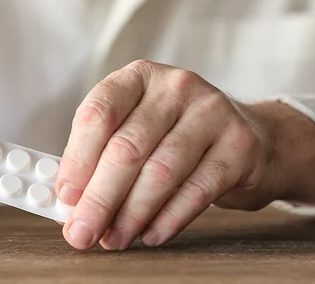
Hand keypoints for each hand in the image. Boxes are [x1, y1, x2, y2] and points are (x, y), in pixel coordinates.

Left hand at [56, 60, 289, 249]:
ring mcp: (212, 112)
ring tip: (114, 239)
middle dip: (99, 198)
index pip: (98, 113)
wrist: (250, 137)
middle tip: (82, 232)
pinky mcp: (240, 145)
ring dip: (130, 215)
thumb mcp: (136, 126)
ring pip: (160, 172)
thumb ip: (102, 155)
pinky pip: (197, 190)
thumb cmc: (175, 134)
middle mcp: (175, 86)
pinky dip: (168, 219)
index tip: (65, 197)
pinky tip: (149, 235)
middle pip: (127, 148)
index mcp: (138, 77)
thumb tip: (71, 201)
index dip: (77, 159)